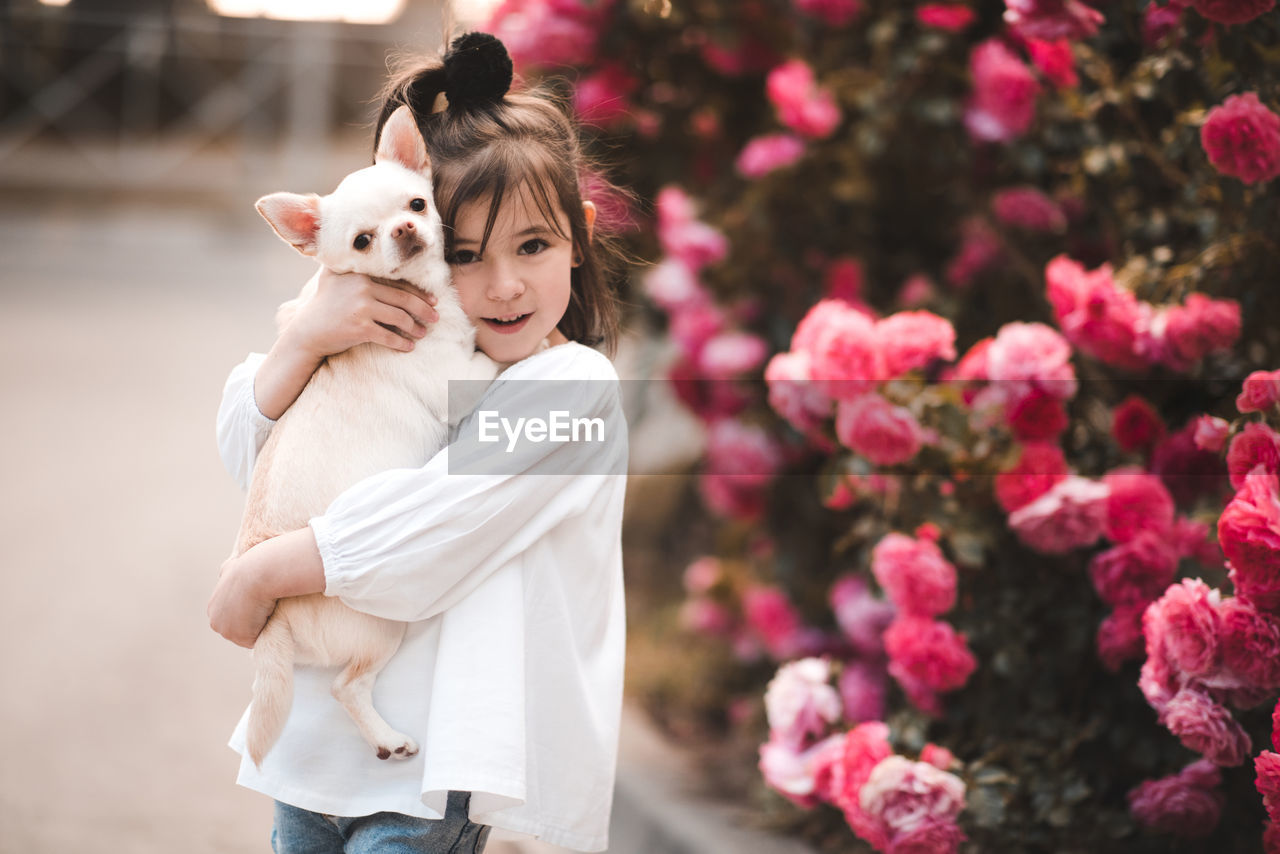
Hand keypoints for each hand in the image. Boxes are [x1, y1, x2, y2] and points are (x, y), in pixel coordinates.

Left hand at [207, 529, 327, 647]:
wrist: (258, 571)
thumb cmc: (248, 566)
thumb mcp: (230, 566)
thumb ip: (226, 571)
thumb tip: (227, 567)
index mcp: (213, 608)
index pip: (233, 617)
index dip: (248, 611)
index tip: (261, 602)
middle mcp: (216, 622)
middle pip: (238, 629)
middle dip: (252, 622)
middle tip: (268, 608)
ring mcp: (228, 632)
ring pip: (249, 635)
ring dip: (260, 626)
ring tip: (271, 610)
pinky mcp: (242, 637)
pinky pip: (259, 639)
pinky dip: (267, 630)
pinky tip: (273, 615)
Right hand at [282, 267, 439, 360]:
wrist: (307, 332)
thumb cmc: (324, 304)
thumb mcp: (333, 277)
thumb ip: (350, 264)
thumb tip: (368, 247)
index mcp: (361, 274)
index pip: (398, 283)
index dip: (419, 292)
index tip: (433, 300)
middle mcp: (362, 288)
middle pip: (404, 300)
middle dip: (424, 310)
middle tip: (436, 318)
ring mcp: (361, 308)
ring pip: (400, 319)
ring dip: (415, 328)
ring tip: (423, 333)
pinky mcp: (360, 328)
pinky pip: (389, 336)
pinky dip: (402, 343)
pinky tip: (409, 347)